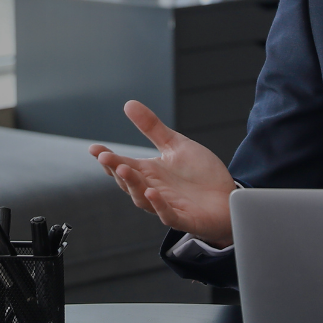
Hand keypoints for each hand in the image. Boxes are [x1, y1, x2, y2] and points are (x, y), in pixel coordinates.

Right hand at [89, 100, 236, 245]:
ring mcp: (166, 205)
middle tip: (106, 157)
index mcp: (149, 172)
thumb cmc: (200, 174)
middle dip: (116, 170)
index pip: (122, 165)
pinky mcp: (183, 218)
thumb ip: (152, 128)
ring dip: (133, 186)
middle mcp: (153, 190)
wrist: (228, 196)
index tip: (94, 149)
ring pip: (143, 199)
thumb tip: (129, 104)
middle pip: (129, 182)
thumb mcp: (176, 145)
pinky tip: (152, 192)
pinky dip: (158, 205)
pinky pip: (167, 214)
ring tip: (125, 169)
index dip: (108, 158)